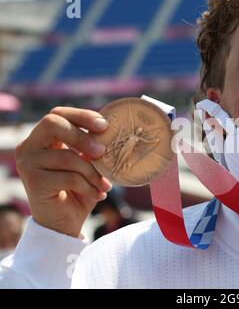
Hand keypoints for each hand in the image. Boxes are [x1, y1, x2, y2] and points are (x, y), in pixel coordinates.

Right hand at [15, 107, 112, 237]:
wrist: (65, 223)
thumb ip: (92, 149)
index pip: (57, 114)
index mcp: (42, 139)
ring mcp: (28, 164)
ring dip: (92, 172)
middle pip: (53, 124)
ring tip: (104, 184)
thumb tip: (109, 133)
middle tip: (102, 152)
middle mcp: (29, 147)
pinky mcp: (33, 182)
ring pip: (67, 156)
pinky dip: (89, 187)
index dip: (81, 115)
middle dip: (83, 136)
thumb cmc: (79, 190)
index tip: (104, 125)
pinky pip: (69, 177)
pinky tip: (98, 195)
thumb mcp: (88, 165)